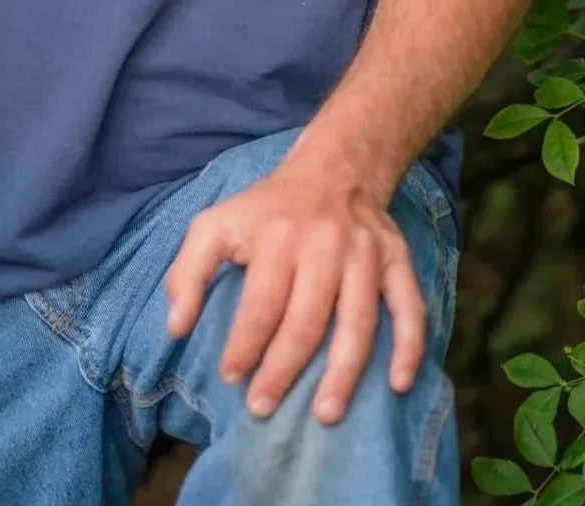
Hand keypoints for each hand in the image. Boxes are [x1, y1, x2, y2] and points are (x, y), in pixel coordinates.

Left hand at [163, 155, 422, 425]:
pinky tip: (398, 384)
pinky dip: (408, 346)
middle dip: (283, 370)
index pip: (261, 304)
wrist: (333, 169)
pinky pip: (409, 306)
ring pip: (358, 322)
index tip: (230, 377)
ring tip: (324, 415)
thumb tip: (175, 328)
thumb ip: (188, 271)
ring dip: (342, 373)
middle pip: (306, 320)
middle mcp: (324, 244)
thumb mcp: (215, 223)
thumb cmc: (267, 209)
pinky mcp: (396, 258)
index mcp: (277, 236)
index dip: (244, 346)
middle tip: (263, 408)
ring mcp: (365, 253)